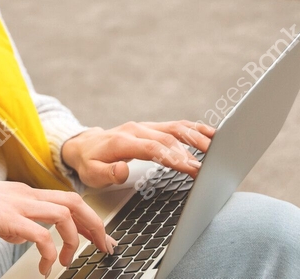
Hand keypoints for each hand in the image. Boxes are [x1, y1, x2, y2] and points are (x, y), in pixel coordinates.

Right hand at [0, 171, 116, 275]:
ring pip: (65, 215)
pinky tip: (46, 268)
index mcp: (23, 192)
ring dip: (75, 241)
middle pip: (75, 202)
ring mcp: (18, 204)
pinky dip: (51, 254)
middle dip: (96, 226)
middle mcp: (26, 195)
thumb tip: (22, 234)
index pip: (66, 199)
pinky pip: (42, 236)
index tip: (100, 237)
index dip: (88, 217)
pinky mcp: (8, 219)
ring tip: (69, 263)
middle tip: (106, 247)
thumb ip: (10, 219)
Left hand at [60, 120, 215, 187]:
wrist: (84, 146)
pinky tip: (210, 133)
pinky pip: (175, 125)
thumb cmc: (89, 163)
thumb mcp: (91, 173)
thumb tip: (123, 170)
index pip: (153, 148)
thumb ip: (108, 173)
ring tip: (216, 148)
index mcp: (122, 141)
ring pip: (174, 128)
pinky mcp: (151, 128)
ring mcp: (145, 127)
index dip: (173, 157)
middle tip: (207, 168)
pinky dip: (193, 128)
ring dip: (196, 137)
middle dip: (189, 153)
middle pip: (168, 138)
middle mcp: (136, 130)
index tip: (191, 169)